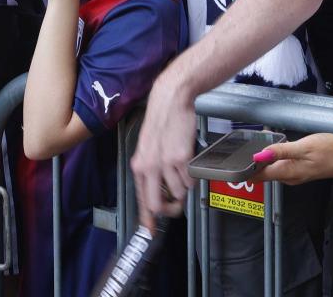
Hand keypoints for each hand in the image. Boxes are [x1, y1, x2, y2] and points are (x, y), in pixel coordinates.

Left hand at [131, 73, 194, 225]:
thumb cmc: (161, 123)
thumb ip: (150, 171)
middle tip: (177, 204)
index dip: (147, 220)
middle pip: (158, 206)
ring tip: (183, 169)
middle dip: (170, 209)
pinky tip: (188, 160)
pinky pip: (191, 180)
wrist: (170, 101)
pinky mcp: (182, 158)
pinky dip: (193, 175)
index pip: (142, 200)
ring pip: (180, 193)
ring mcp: (166, 164)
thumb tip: (158, 192)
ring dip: (184, 186)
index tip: (150, 231)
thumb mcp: (148, 148)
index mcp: (139, 166)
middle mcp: (150, 168)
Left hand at [253, 132, 332, 185]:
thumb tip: (259, 156)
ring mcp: (294, 174)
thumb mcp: (304, 147)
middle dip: (254, 159)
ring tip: (260, 138)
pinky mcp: (300, 169)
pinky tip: (275, 143)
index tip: (235, 159)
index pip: (259, 175)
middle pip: (263, 172)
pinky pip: (281, 165)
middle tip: (247, 141)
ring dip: (264, 156)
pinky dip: (274, 156)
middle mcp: (288, 177)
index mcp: (287, 172)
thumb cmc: (329, 151)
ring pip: (272, 168)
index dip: (246, 169)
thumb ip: (281, 151)